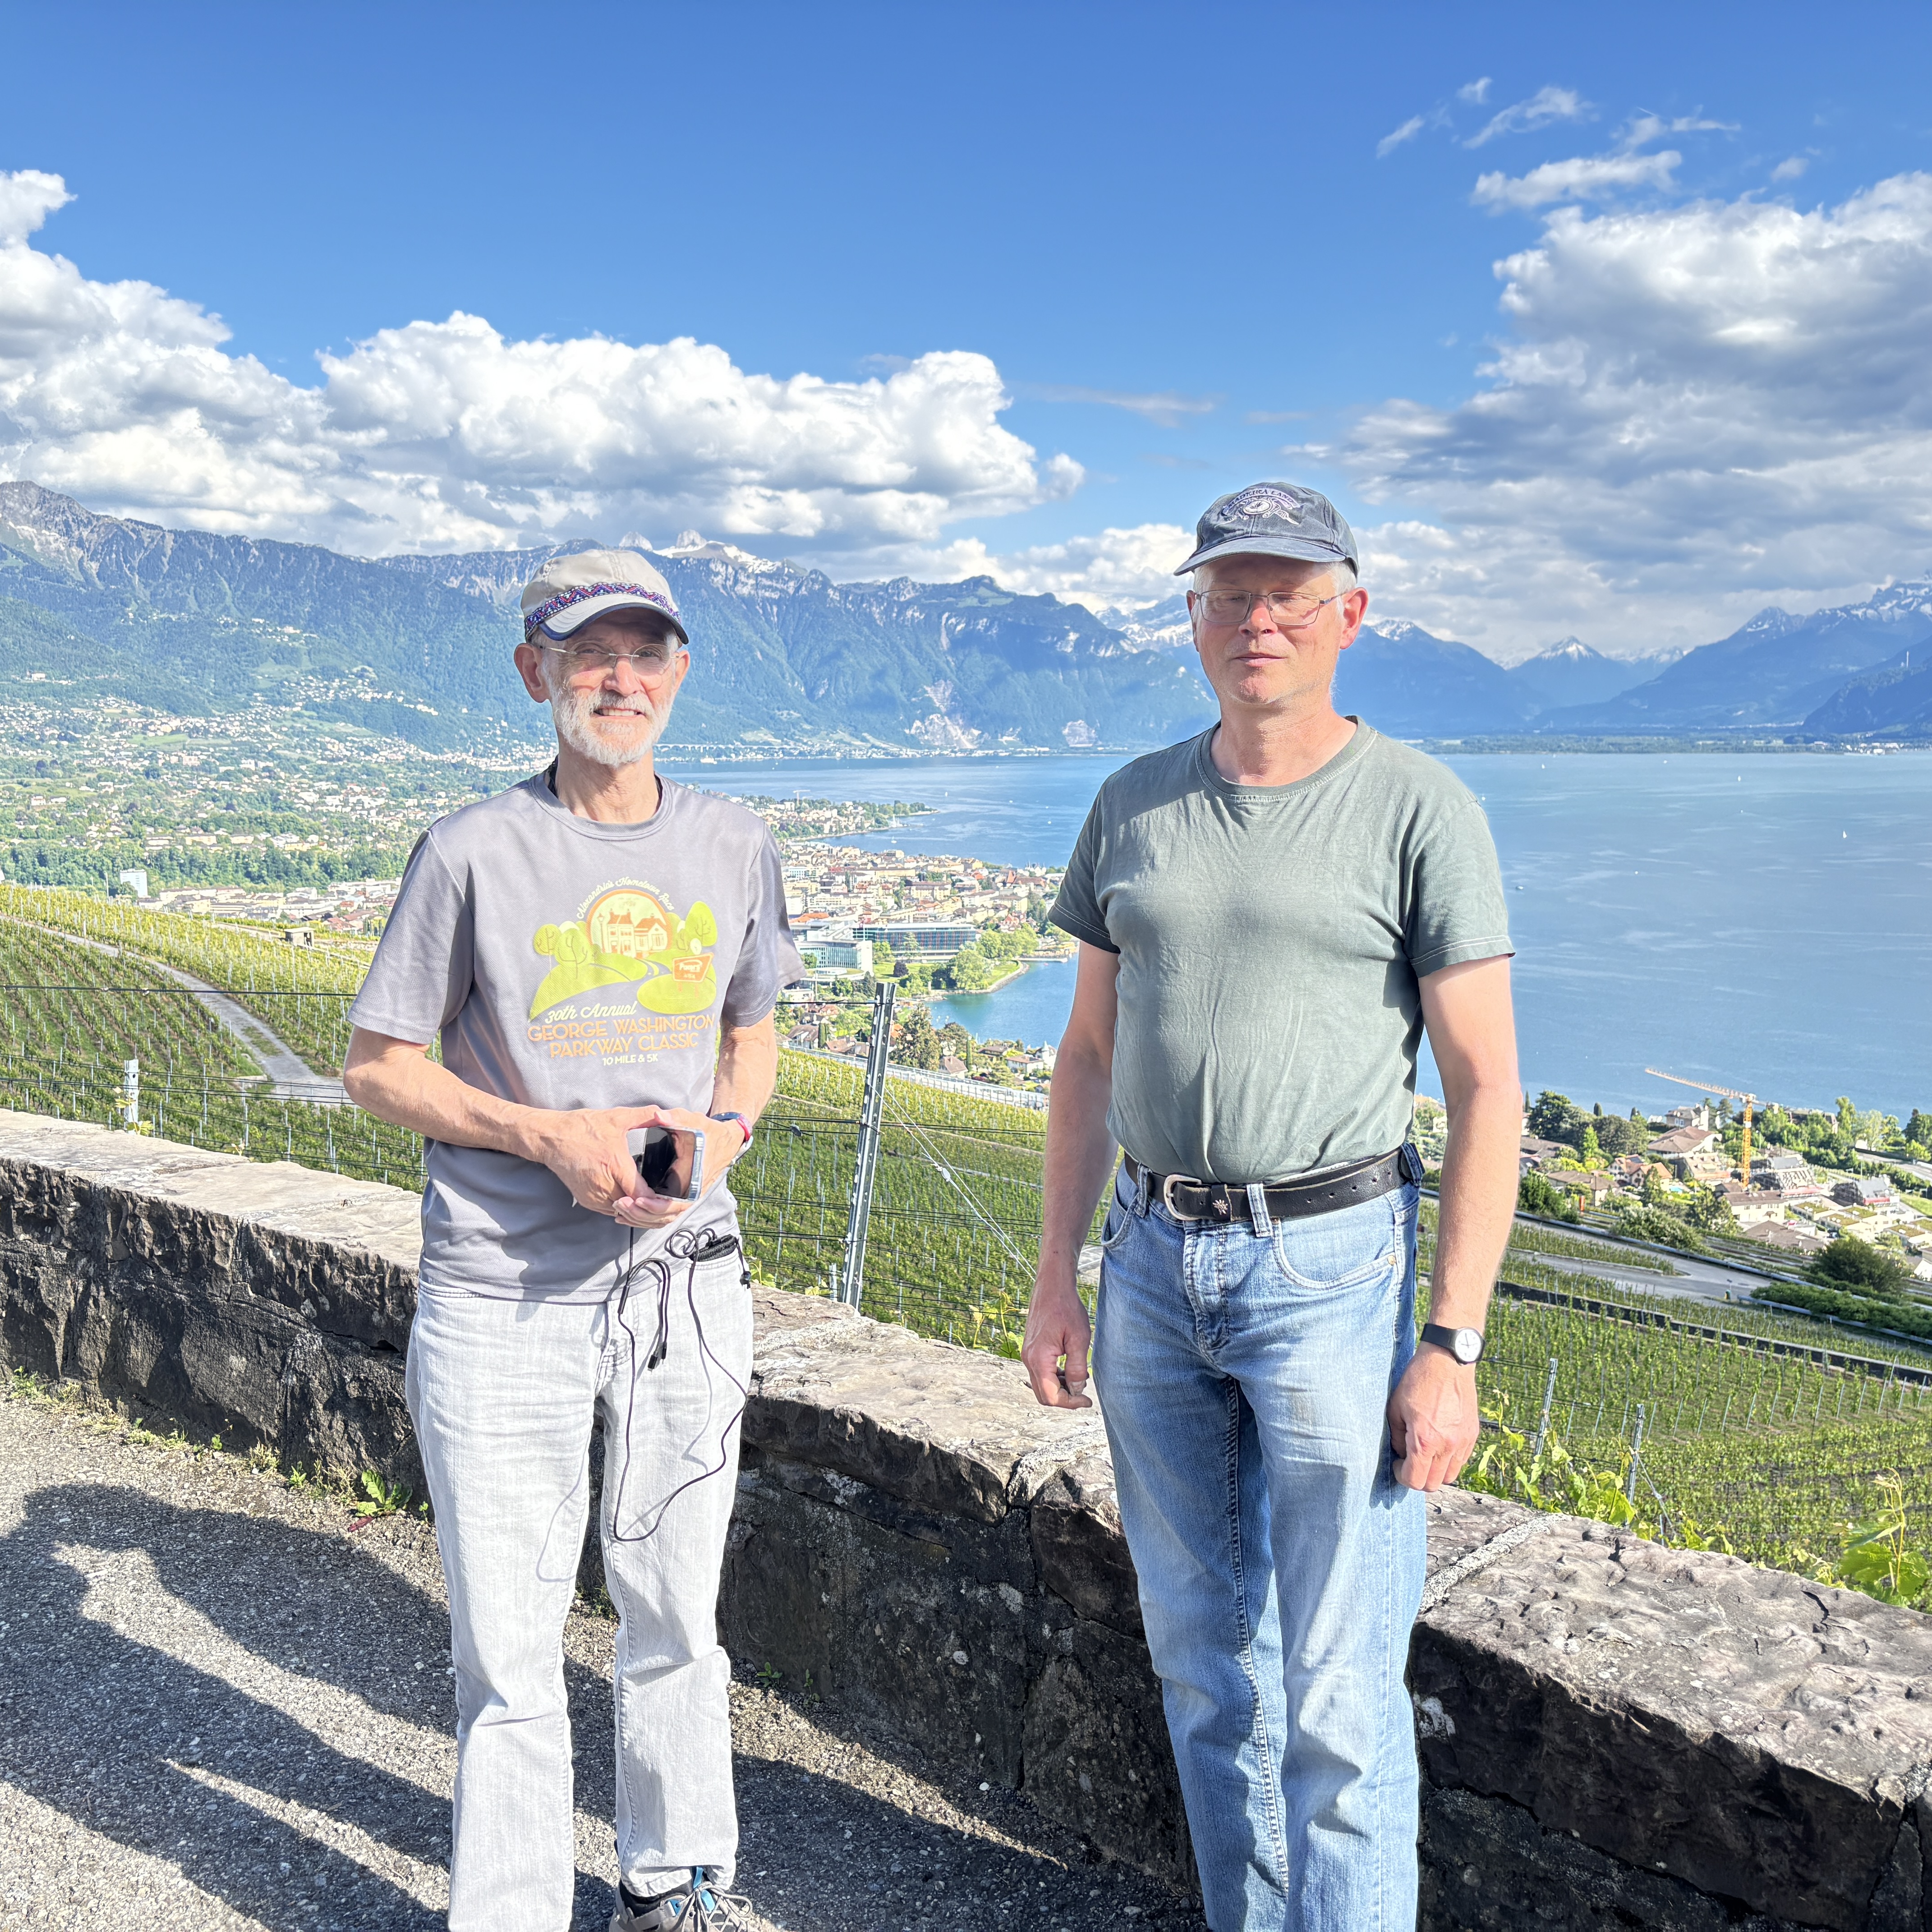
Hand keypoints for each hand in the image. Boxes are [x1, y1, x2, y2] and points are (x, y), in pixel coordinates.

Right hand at [530, 1106, 669, 1218]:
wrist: (551, 1138)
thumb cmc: (582, 1128)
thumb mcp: (616, 1117)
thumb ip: (645, 1115)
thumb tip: (666, 1114)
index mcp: (615, 1165)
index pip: (643, 1195)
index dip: (658, 1200)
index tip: (670, 1196)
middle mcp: (604, 1186)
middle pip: (635, 1208)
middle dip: (651, 1207)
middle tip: (665, 1200)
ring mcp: (593, 1197)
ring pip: (623, 1213)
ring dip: (636, 1209)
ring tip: (651, 1201)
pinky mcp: (586, 1201)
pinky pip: (610, 1211)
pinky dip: (622, 1208)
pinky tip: (632, 1199)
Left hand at [613, 1105, 746, 1229]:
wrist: (725, 1141)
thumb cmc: (708, 1132)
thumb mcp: (692, 1121)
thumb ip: (674, 1118)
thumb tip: (659, 1116)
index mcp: (692, 1178)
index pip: (673, 1203)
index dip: (653, 1206)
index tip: (635, 1200)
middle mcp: (690, 1192)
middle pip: (664, 1216)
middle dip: (640, 1214)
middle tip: (620, 1205)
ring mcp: (686, 1197)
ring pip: (662, 1219)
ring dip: (641, 1218)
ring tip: (620, 1210)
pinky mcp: (680, 1197)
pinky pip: (663, 1214)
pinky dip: (646, 1217)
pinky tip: (628, 1214)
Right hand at [1020, 1273, 1093, 1409]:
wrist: (1052, 1286)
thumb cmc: (1066, 1308)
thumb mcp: (1079, 1339)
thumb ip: (1077, 1368)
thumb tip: (1076, 1390)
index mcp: (1039, 1359)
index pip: (1051, 1396)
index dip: (1070, 1403)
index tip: (1087, 1400)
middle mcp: (1029, 1359)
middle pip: (1043, 1395)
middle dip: (1064, 1399)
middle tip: (1084, 1395)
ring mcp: (1028, 1354)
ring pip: (1041, 1385)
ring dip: (1060, 1388)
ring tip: (1080, 1378)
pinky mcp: (1031, 1350)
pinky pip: (1041, 1373)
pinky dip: (1055, 1378)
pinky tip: (1070, 1369)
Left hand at [1387, 1346, 1480, 1491]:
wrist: (1448, 1361)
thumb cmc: (1418, 1381)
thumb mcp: (1395, 1408)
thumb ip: (1396, 1438)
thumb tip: (1401, 1455)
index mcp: (1425, 1441)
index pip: (1415, 1480)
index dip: (1402, 1476)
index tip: (1397, 1465)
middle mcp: (1447, 1446)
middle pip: (1433, 1484)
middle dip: (1418, 1478)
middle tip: (1409, 1461)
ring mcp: (1463, 1442)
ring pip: (1450, 1476)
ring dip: (1435, 1471)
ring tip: (1425, 1454)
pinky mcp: (1472, 1435)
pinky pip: (1461, 1460)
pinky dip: (1449, 1460)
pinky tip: (1439, 1443)